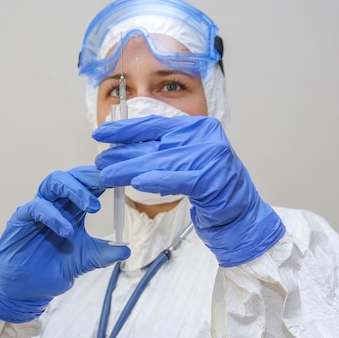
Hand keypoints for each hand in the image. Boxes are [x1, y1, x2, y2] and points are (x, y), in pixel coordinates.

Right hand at [0, 166, 129, 322]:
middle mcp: (57, 202)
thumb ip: (105, 253)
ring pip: (54, 181)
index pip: (89, 184)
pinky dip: (53, 215)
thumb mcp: (86, 261)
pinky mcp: (22, 217)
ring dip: (75, 189)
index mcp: (73, 208)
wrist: (28, 289)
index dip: (103, 179)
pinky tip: (66, 230)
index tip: (122, 179)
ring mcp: (39, 207)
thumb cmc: (54, 268)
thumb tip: (127, 248)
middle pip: (73, 176)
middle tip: (109, 183)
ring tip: (92, 207)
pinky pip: (37, 207)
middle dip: (91, 177)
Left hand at [93, 115, 284, 266]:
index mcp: (195, 126)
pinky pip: (177, 178)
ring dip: (129, 169)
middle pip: (153, 144)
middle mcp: (204, 135)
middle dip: (122, 153)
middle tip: (99, 162)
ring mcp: (210, 155)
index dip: (124, 129)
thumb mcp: (182, 161)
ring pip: (159, 162)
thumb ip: (158, 152)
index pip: (153, 124)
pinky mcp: (212, 177)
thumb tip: (119, 151)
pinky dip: (155, 180)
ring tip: (107, 175)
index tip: (100, 133)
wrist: (240, 214)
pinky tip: (136, 183)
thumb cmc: (210, 188)